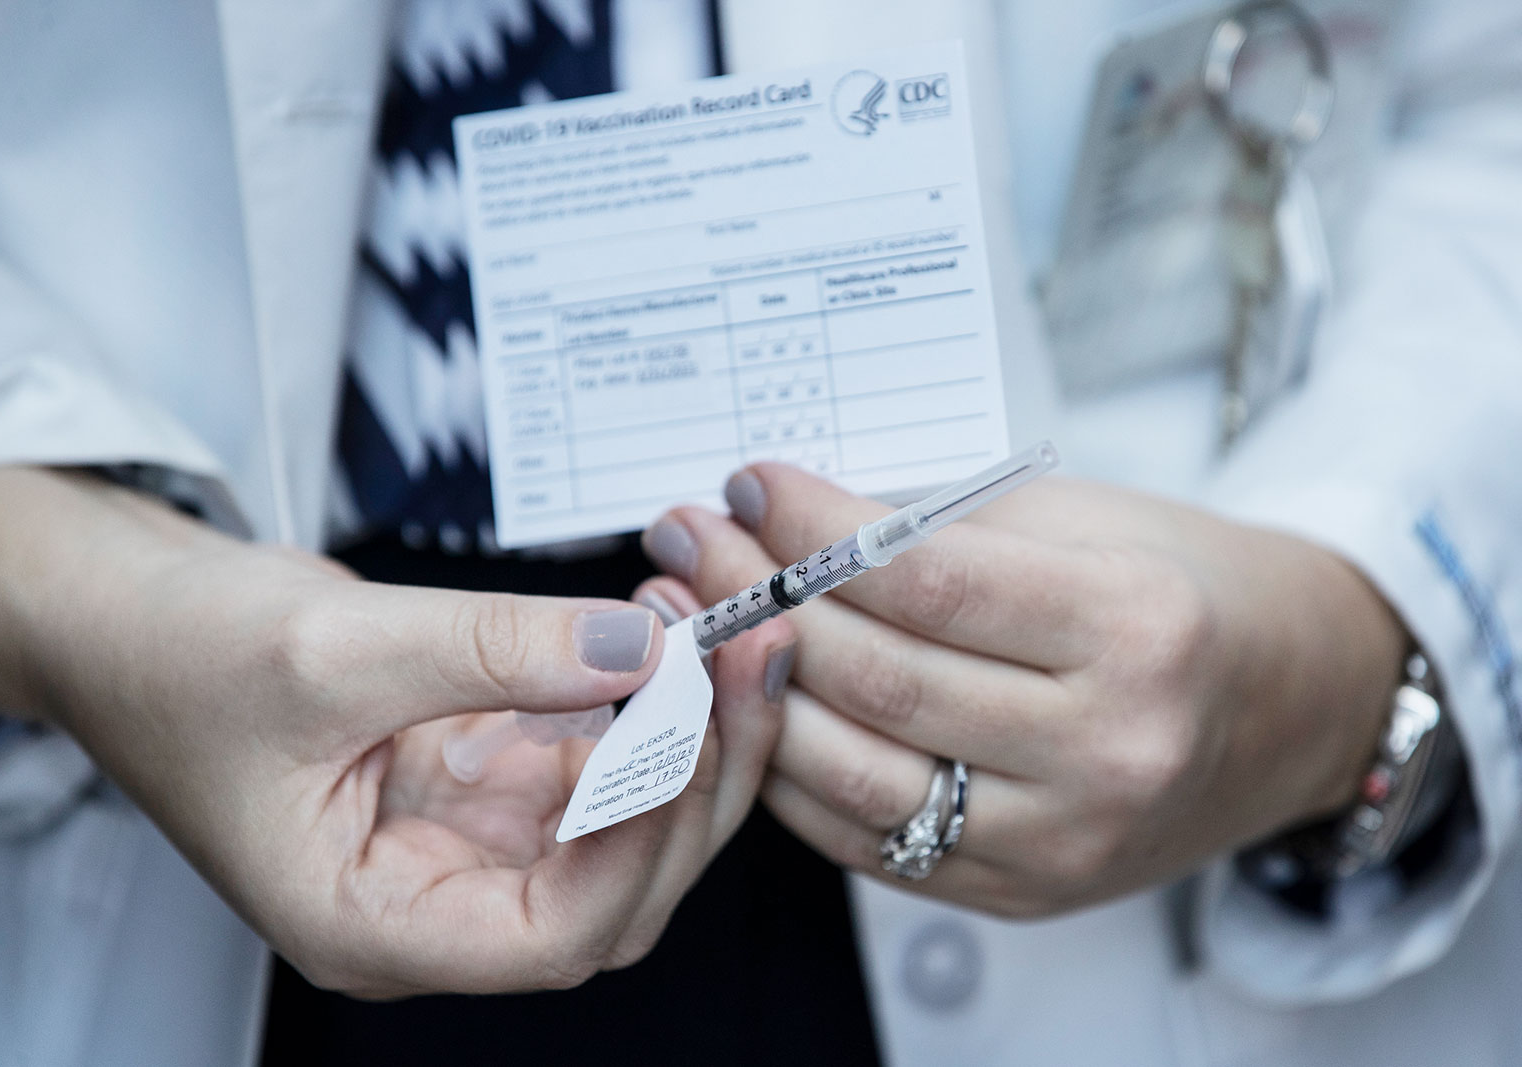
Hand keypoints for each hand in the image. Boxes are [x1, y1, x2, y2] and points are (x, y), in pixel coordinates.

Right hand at [0, 469, 791, 995]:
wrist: (126, 614)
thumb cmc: (174, 661)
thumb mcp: (331, 651)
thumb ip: (492, 651)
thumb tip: (637, 648)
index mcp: (374, 923)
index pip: (550, 936)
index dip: (636, 842)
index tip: (682, 728)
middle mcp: (436, 897)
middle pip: (618, 883)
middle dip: (697, 776)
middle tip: (745, 659)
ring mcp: (469, 835)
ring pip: (626, 819)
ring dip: (687, 727)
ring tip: (717, 622)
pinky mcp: (485, 770)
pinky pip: (596, 754)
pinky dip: (643, 695)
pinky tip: (664, 622)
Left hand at [638, 463, 1405, 915]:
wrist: (1287, 707)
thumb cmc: (1178, 588)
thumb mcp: (1080, 520)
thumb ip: (936, 527)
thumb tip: (782, 517)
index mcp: (1135, 629)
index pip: (925, 581)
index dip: (813, 529)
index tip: (749, 484)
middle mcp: (1107, 749)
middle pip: (879, 680)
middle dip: (757, 599)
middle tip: (691, 541)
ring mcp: (1065, 838)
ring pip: (857, 775)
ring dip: (749, 692)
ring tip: (691, 621)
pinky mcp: (1026, 891)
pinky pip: (869, 841)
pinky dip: (793, 774)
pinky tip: (747, 706)